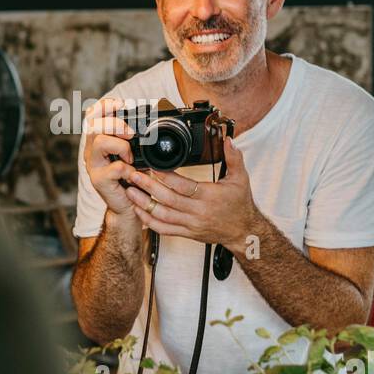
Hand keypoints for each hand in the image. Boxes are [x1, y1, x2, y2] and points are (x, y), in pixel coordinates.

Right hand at [83, 97, 142, 216]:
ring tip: (131, 158)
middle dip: (115, 123)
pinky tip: (132, 174)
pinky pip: (113, 168)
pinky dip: (127, 168)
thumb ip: (134, 140)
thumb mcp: (134, 154)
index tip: (121, 103)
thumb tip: (150, 120)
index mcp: (99, 140)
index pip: (93, 115)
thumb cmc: (132, 179)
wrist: (129, 207)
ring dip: (121, 146)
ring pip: (100, 142)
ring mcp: (93, 166)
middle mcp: (92, 151)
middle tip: (131, 133)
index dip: (104, 106)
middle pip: (94, 125)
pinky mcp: (99, 181)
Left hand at [124, 135, 260, 249]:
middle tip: (133, 175)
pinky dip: (149, 221)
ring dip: (143, 204)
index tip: (152, 166)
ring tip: (130, 192)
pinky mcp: (187, 233)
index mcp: (209, 197)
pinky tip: (138, 211)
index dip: (166, 177)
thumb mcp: (241, 179)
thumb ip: (234, 158)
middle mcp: (198, 212)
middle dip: (148, 187)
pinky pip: (164, 230)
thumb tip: (229, 140)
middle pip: (168, 200)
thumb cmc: (240, 205)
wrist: (243, 232)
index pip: (183, 186)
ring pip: (162, 216)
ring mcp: (191, 224)